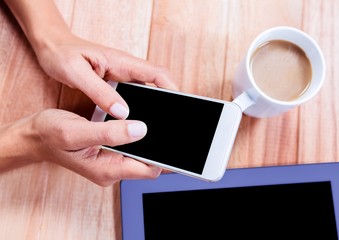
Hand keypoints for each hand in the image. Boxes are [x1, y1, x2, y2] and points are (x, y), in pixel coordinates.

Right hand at [0, 109, 161, 185]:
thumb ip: (109, 133)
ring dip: (149, 139)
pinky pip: (130, 147)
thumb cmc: (50, 134)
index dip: (163, 156)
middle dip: (159, 146)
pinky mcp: (108, 153)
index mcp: (106, 169)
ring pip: (140, 154)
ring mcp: (110, 162)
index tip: (172, 137)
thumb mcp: (77, 131)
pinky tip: (139, 120)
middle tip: (167, 123)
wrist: (34, 136)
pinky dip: (137, 134)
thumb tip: (141, 130)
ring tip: (156, 118)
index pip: (148, 170)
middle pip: (148, 162)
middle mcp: (111, 169)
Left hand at [5, 0, 177, 118]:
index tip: (180, 104)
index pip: (156, 73)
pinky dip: (140, 104)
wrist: (51, 46)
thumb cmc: (62, 54)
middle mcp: (125, 68)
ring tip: (157, 122)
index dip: (171, 88)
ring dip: (155, 103)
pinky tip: (135, 118)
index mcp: (122, 62)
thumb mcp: (78, 74)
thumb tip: (121, 113)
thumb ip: (100, 93)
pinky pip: (134, 93)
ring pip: (147, 89)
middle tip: (170, 119)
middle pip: (157, 83)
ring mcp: (121, 74)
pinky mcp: (115, 81)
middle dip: (168, 99)